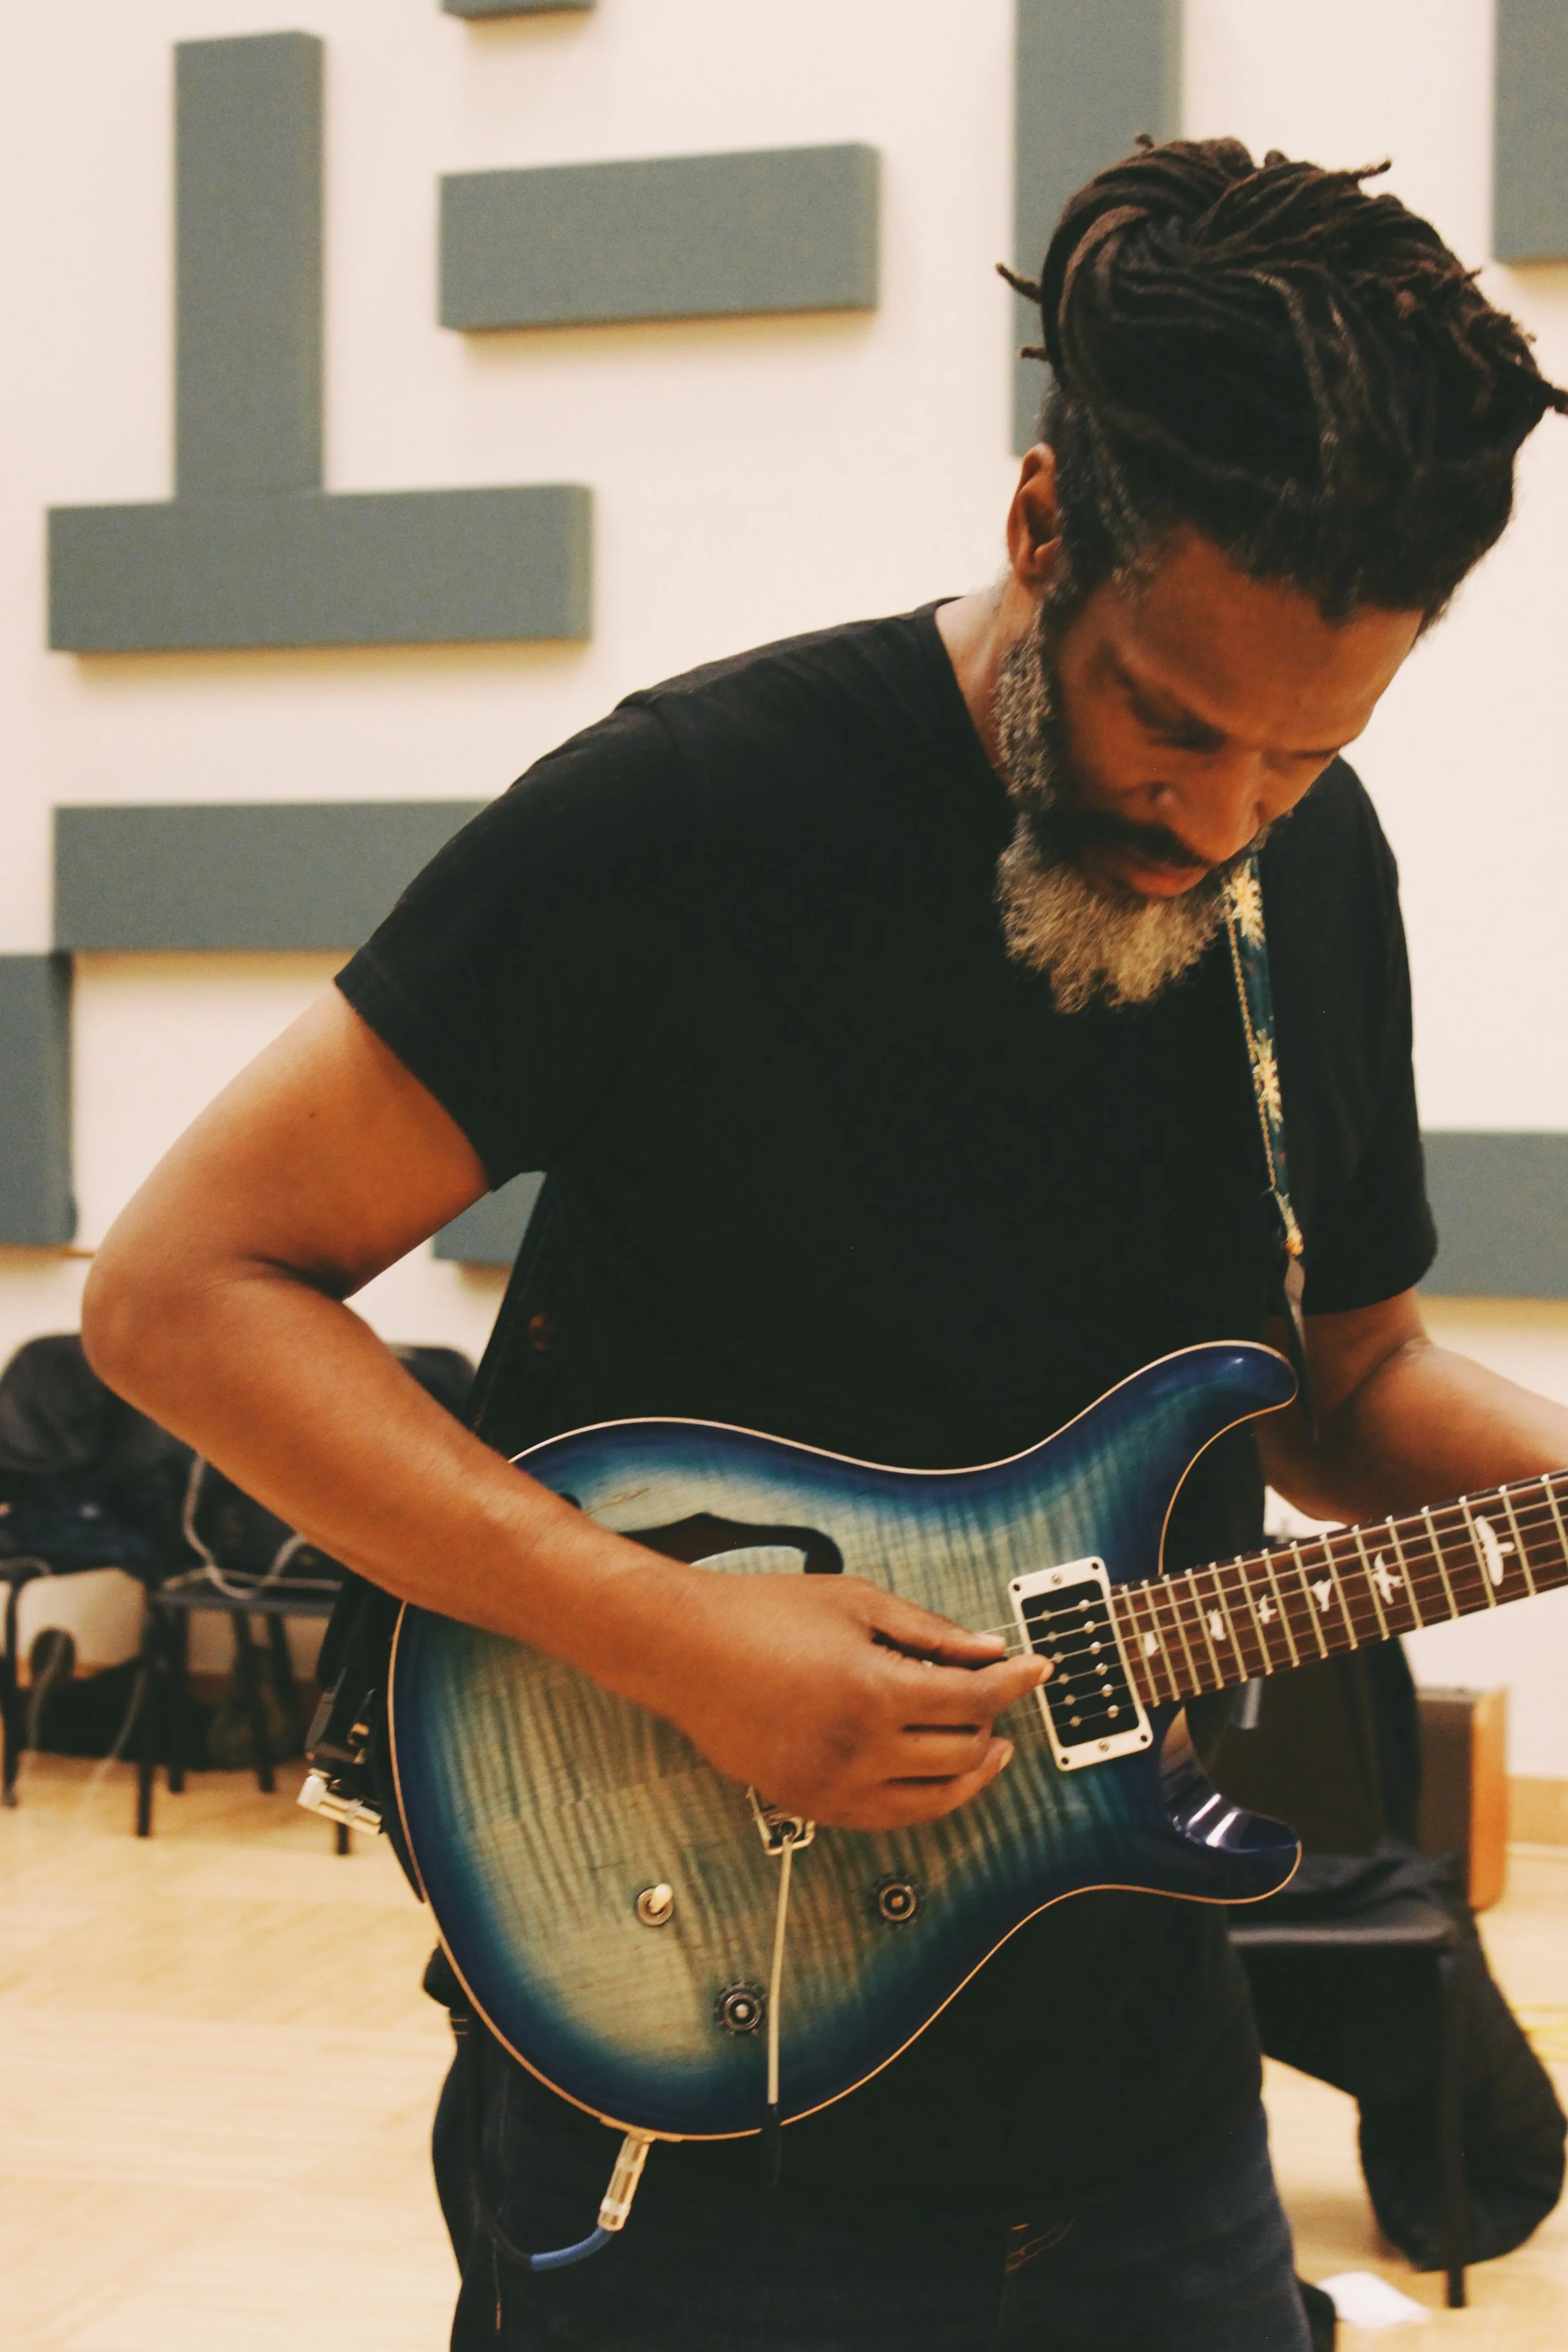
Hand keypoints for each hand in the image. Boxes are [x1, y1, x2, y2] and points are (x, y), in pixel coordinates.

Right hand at [632, 1568, 1046, 1830]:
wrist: (685, 1650)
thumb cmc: (763, 1614)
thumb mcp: (856, 1602)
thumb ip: (929, 1631)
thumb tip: (987, 1650)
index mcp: (874, 1691)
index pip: (974, 1699)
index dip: (1015, 1682)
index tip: (1036, 1668)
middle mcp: (858, 1749)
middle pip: (961, 1753)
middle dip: (992, 1725)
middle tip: (999, 1697)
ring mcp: (832, 1785)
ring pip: (931, 1801)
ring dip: (969, 1775)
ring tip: (986, 1749)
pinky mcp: (808, 1803)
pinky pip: (886, 1817)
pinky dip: (922, 1799)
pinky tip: (930, 1773)